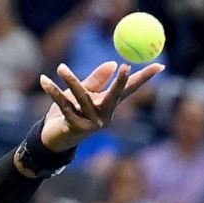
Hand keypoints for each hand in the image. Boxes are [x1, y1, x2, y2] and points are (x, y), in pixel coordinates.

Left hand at [39, 61, 163, 152]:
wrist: (52, 138)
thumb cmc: (69, 112)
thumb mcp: (83, 94)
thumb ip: (95, 80)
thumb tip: (113, 63)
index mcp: (109, 105)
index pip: (129, 89)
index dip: (144, 78)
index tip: (159, 65)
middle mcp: (104, 116)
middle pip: (115, 96)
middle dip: (120, 82)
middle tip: (125, 65)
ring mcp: (91, 124)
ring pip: (82, 96)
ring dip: (70, 80)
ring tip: (60, 68)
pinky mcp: (75, 128)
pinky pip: (64, 105)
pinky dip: (53, 91)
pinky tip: (44, 81)